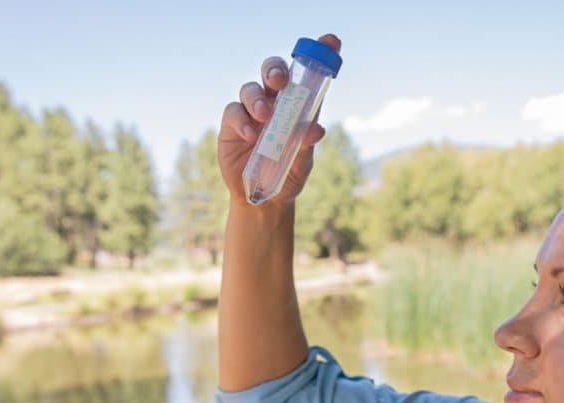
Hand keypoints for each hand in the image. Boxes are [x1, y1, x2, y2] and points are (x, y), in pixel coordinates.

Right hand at [218, 33, 340, 207]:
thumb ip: (307, 145)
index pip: (305, 75)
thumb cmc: (288, 176)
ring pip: (249, 88)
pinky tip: (252, 135)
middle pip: (271, 71)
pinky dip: (242, 119)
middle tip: (279, 81)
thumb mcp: (303, 163)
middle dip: (274, 69)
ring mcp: (251, 111)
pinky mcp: (232, 125)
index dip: (317, 55)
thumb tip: (316, 128)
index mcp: (297, 106)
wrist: (264, 199)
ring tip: (265, 117)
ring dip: (257, 98)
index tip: (331, 41)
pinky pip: (233, 111)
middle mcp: (274, 103)